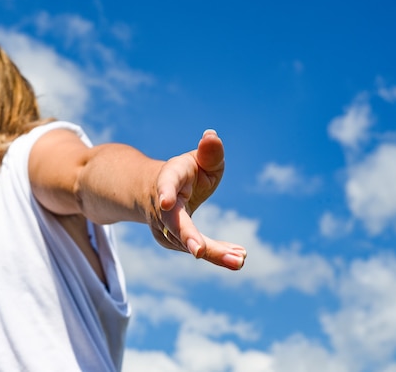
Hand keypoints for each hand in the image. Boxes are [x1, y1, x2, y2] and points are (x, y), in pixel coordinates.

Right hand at [150, 129, 246, 269]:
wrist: (156, 192)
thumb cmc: (185, 173)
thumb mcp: (199, 160)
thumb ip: (209, 152)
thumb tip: (212, 136)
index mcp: (169, 177)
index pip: (165, 184)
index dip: (165, 192)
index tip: (166, 202)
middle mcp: (162, 206)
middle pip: (174, 223)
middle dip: (187, 237)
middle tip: (199, 252)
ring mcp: (163, 226)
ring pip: (187, 243)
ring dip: (214, 252)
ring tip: (239, 259)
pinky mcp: (172, 242)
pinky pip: (197, 249)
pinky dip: (217, 254)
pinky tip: (236, 257)